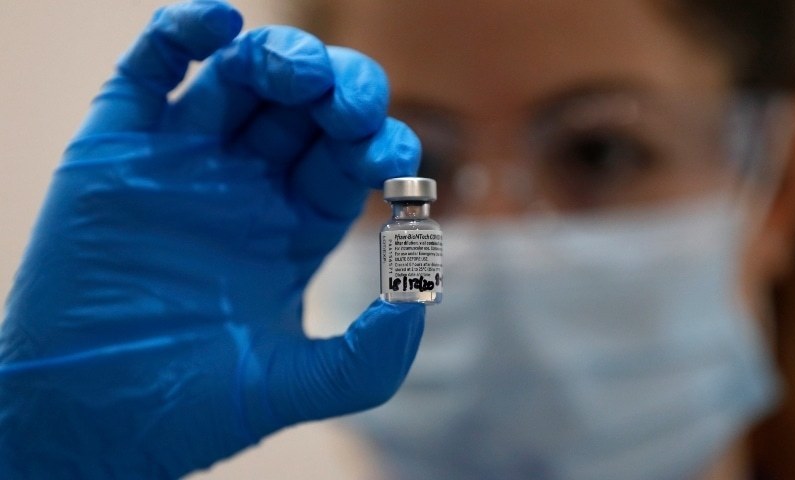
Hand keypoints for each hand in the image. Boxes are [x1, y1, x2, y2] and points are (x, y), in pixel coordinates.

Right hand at [0, 1, 423, 477]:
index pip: (348, 159)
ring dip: (274, 57)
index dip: (377, 143)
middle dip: (336, 92)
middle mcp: (244, 186)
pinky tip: (218, 22)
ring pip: (236, 80)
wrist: (94, 419)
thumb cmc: (196, 407)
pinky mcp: (118, 150)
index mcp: (293, 228)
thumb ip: (373, 353)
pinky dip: (180, 33)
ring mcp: (182, 162)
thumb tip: (423, 287)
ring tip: (294, 69)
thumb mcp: (299, 384)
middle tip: (347, 100)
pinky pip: (150, 71)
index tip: (391, 154)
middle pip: (304, 110)